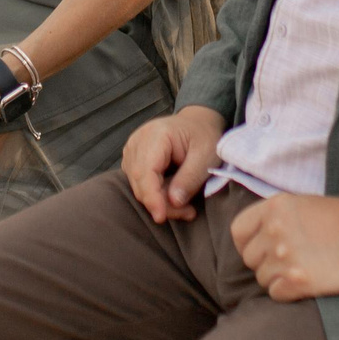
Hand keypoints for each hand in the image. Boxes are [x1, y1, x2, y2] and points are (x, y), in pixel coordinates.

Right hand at [122, 107, 226, 222]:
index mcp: (156, 135)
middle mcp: (138, 141)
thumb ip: (189, 178)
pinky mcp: (134, 159)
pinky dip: (156, 196)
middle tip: (188, 213)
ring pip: (138, 186)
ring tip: (185, 207)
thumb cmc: (204, 136)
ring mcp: (133, 149)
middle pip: (140, 182)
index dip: (152, 197)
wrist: (198, 122)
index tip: (161, 217)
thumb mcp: (206, 156)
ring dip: (160, 202)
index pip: (145, 172)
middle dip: (161, 204)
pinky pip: (139, 184)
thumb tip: (173, 202)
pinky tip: (174, 198)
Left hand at [230, 193, 338, 301]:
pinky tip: (306, 282)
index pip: (238, 231)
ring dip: (279, 278)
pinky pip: (276, 294)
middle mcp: (274, 231)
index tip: (259, 250)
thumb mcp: (305, 205)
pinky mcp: (296, 281)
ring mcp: (284, 256)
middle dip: (265, 263)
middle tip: (289, 262)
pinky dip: (288, 292)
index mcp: (274, 207)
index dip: (247, 244)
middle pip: (250, 259)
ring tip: (303, 269)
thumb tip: (260, 237)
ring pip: (263, 278)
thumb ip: (278, 218)